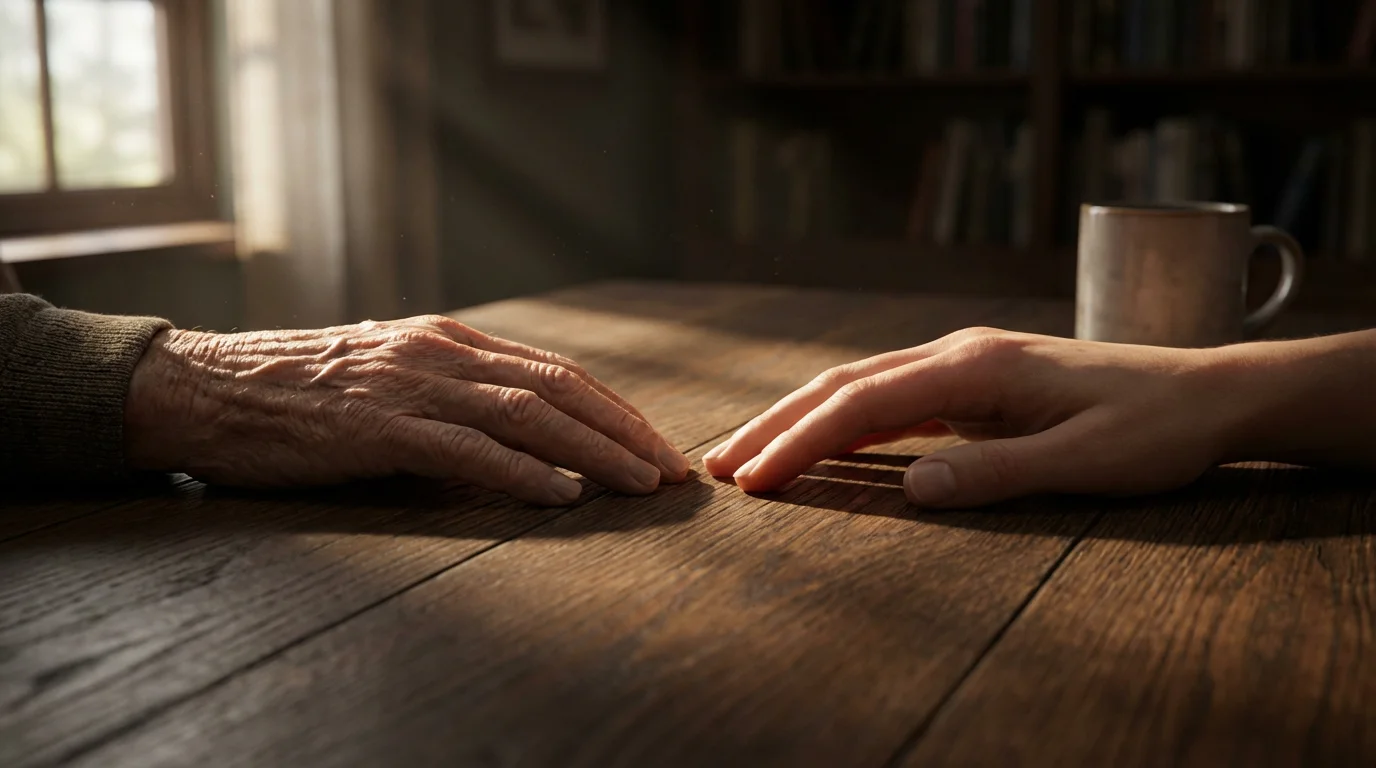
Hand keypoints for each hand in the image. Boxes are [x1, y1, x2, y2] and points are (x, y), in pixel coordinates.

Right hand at [123, 314, 688, 504]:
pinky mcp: (378, 426)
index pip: (555, 372)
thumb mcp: (388, 378)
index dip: (614, 410)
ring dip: (592, 450)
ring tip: (639, 483)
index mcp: (449, 341)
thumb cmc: (299, 394)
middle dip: (624, 430)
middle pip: (558, 387)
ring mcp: (411, 385)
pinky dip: (520, 471)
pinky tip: (561, 493)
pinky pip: (466, 447)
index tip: (656, 445)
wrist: (208, 389)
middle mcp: (441, 353)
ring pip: (526, 413)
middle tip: (672, 471)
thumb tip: (518, 444)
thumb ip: (451, 398)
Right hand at [702, 327, 1260, 507]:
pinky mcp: (974, 382)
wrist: (1208, 393)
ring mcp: (964, 363)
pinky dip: (841, 421)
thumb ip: (996, 474)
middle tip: (716, 466)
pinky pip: (889, 398)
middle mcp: (958, 354)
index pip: (862, 403)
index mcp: (975, 367)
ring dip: (799, 418)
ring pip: (859, 385)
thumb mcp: (1084, 462)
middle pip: (842, 383)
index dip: (800, 442)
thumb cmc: (1153, 429)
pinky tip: (820, 444)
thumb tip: (913, 491)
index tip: (753, 480)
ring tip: (748, 455)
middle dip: (776, 424)